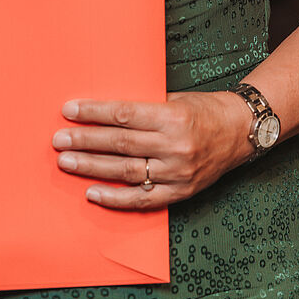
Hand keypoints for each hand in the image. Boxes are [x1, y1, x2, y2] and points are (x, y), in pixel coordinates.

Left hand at [52, 90, 254, 209]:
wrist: (241, 132)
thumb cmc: (204, 110)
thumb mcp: (175, 99)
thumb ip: (143, 108)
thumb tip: (100, 111)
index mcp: (172, 117)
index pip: (123, 115)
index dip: (93, 113)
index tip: (68, 111)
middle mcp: (175, 146)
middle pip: (120, 144)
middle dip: (85, 141)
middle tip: (58, 140)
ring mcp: (177, 173)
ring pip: (126, 172)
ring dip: (92, 168)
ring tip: (66, 162)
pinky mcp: (180, 193)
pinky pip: (142, 200)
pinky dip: (115, 199)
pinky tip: (92, 193)